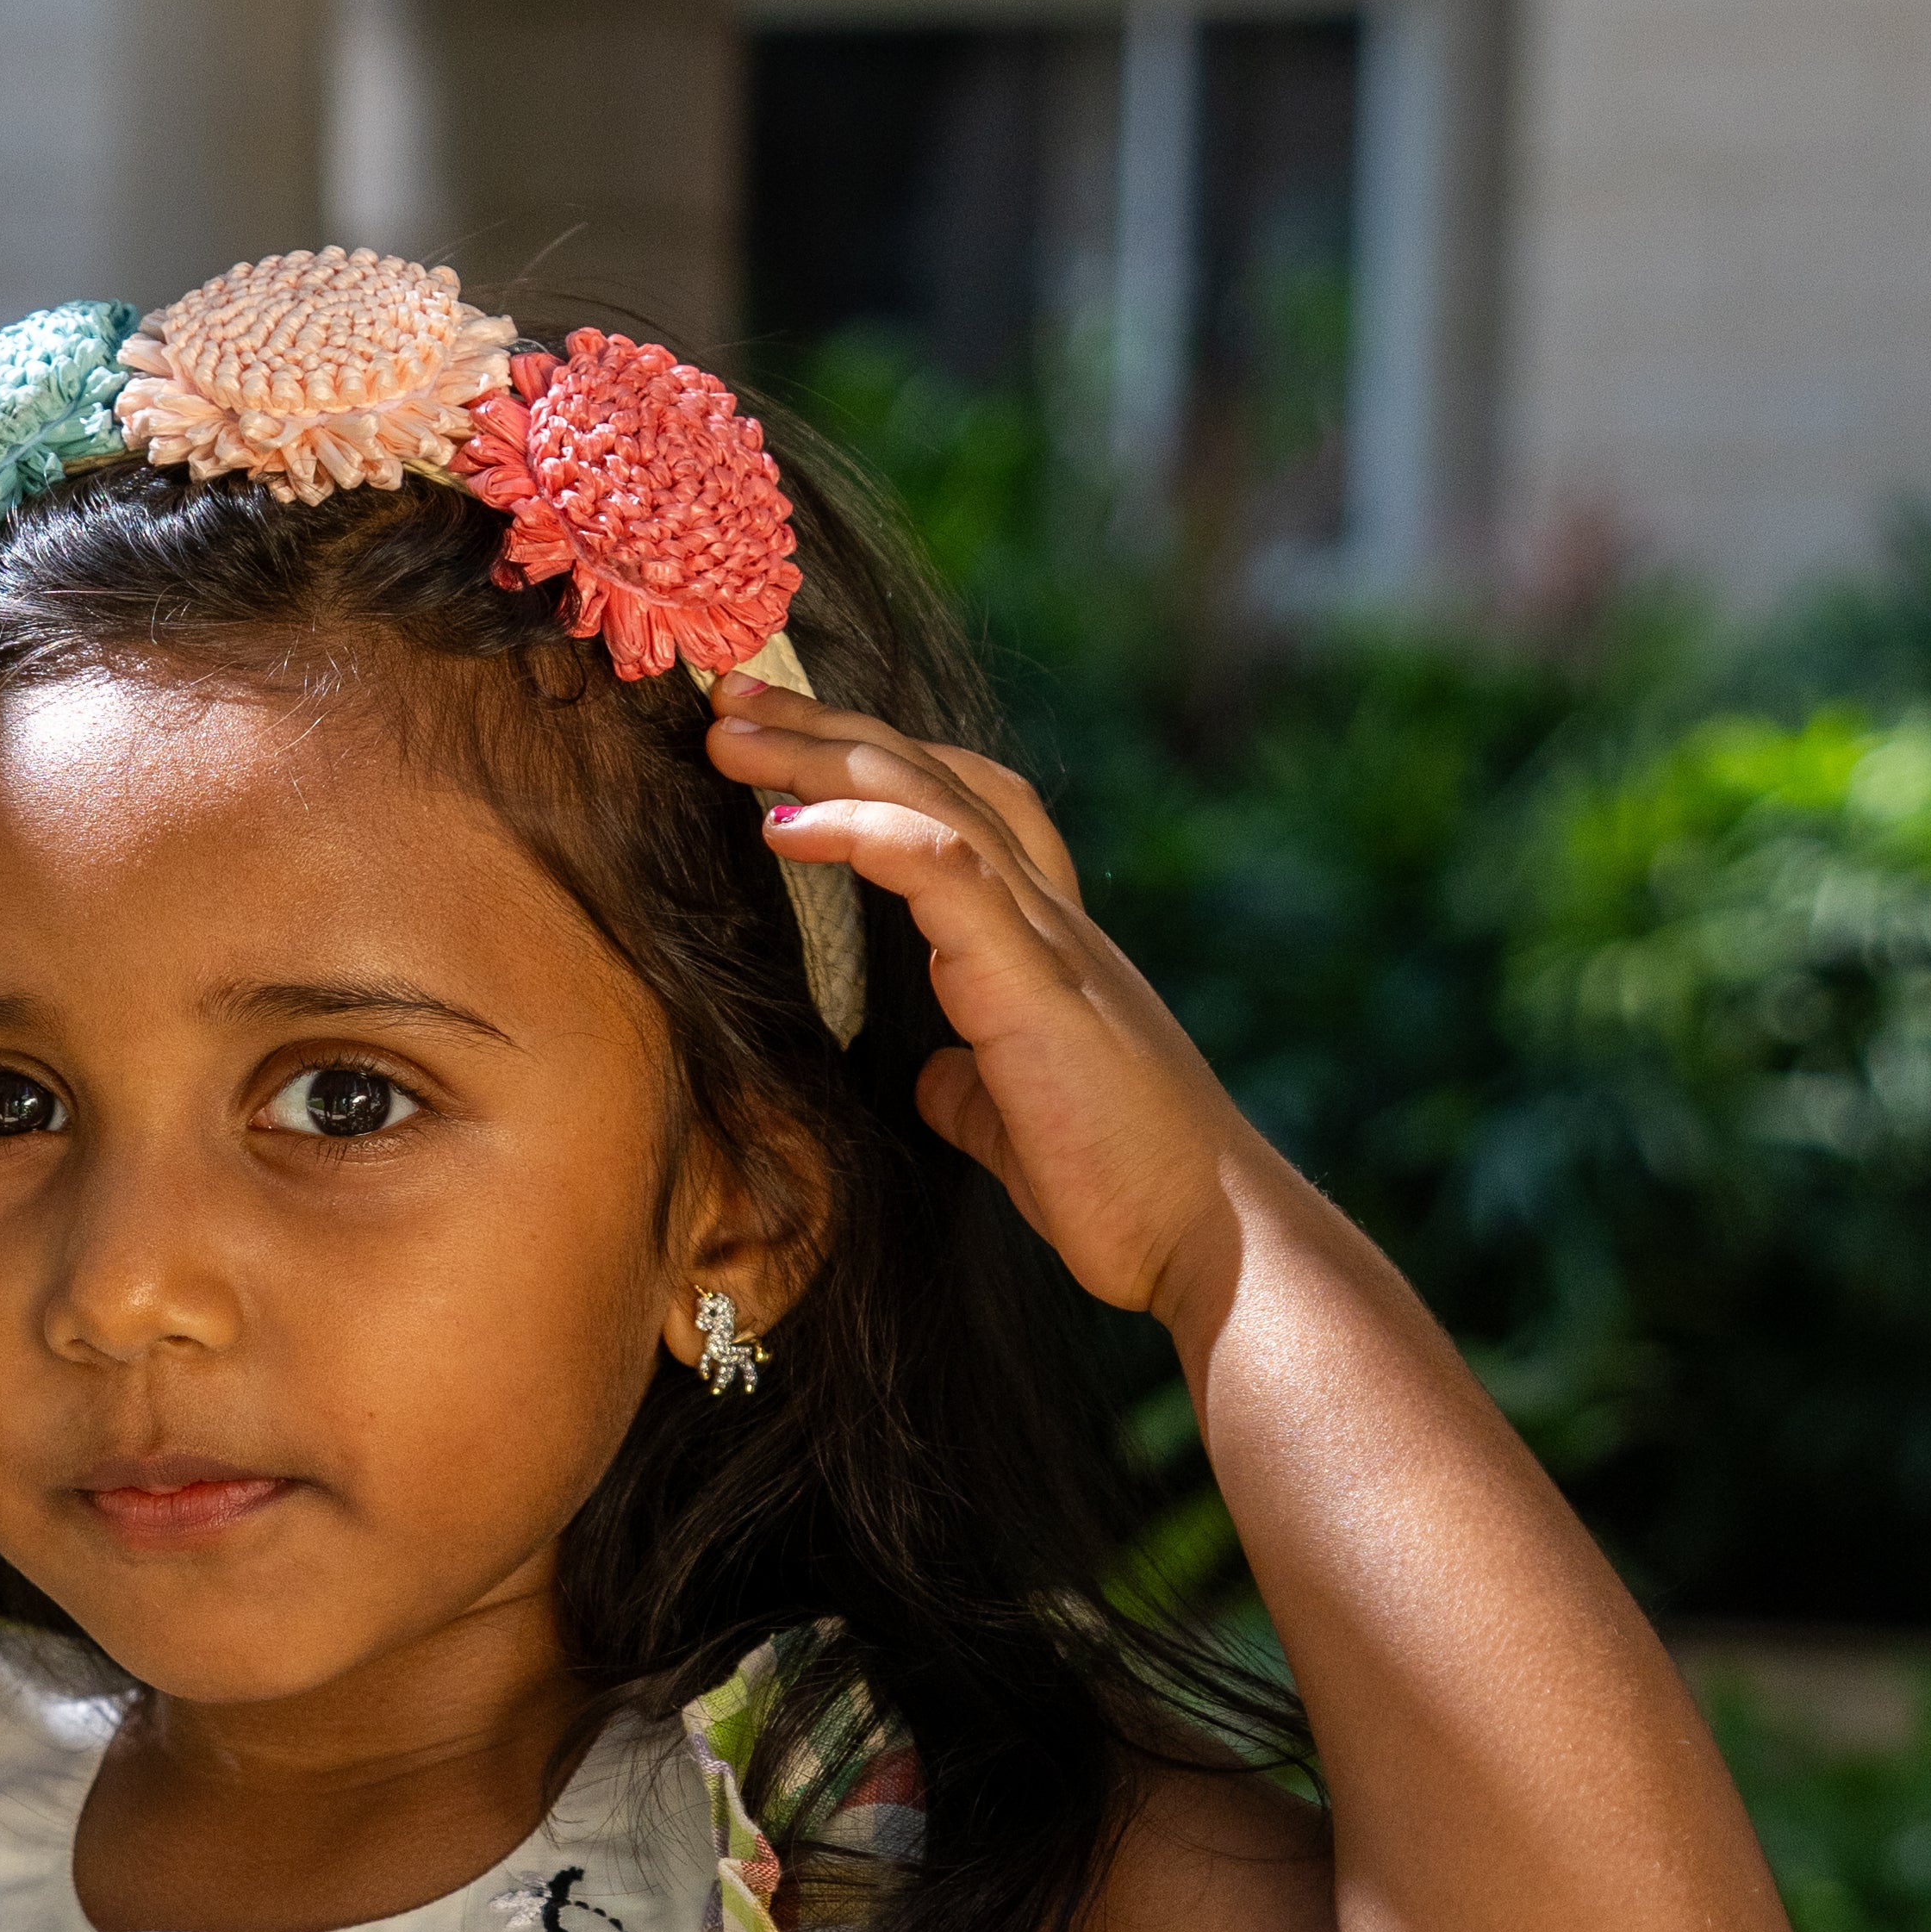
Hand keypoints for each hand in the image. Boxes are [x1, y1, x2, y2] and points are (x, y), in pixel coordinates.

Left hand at [704, 680, 1255, 1325]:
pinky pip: (941, 866)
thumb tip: (935, 1074)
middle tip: (724, 692)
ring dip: (818, 756)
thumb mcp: (1017, 1118)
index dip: (867, 764)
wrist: (1206, 1239)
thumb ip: (973, 1079)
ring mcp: (1044, 937)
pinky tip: (785, 825)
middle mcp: (1047, 914)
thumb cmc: (1121, 1184)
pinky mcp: (1031, 980)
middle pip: (928, 772)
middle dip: (819, 727)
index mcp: (1041, 939)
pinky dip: (861, 831)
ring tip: (726, 730)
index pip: (956, 806)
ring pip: (928, 795)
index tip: (771, 746)